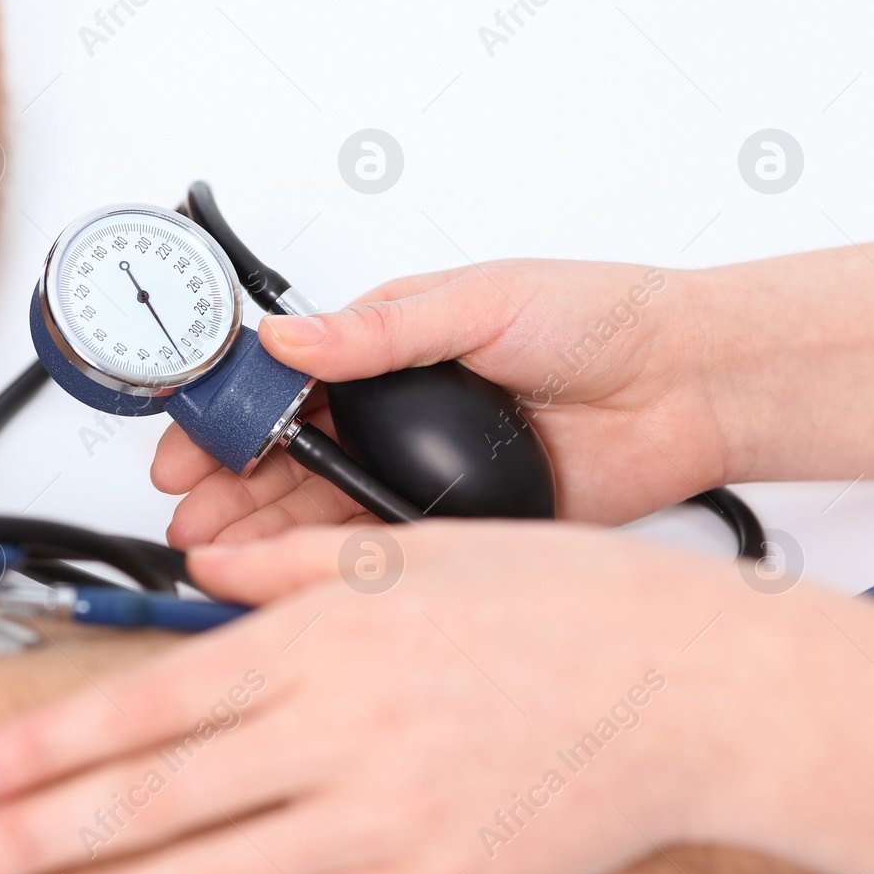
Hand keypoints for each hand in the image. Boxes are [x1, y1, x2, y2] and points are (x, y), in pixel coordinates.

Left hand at [0, 522, 873, 873]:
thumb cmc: (564, 604)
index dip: (48, 747)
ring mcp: (390, 820)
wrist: (695, 683)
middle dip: (40, 837)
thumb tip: (201, 573)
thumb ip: (291, 567)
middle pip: (159, 796)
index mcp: (323, 641)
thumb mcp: (414, 553)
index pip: (150, 704)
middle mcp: (340, 732)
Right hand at [153, 261, 729, 545]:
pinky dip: (335, 561)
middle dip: (230, 481)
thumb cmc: (599, 319)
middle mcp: (397, 409)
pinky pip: (384, 545)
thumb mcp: (480, 301)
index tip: (190, 440)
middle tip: (186, 509)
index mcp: (388, 345)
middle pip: (290, 452)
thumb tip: (290, 338)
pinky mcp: (461, 521)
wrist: (687, 386)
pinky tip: (294, 573)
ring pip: (323, 506)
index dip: (230, 412)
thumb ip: (379, 328)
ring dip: (265, 526)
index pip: (285, 379)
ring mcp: (423, 468)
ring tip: (214, 548)